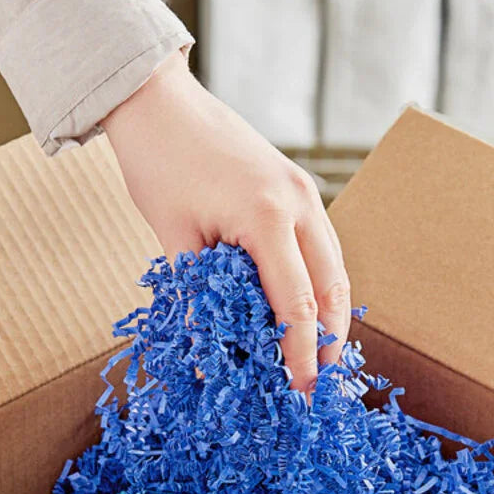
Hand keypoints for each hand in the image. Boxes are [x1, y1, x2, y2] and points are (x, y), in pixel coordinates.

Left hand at [101, 51, 350, 391]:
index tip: (302, 393)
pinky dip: (319, 281)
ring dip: (330, 312)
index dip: (301, 354)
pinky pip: (321, 244)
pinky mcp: (297, 186)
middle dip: (330, 339)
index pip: (297, 304)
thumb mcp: (175, 238)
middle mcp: (299, 204)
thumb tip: (209, 357)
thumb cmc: (159, 165)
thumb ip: (197, 301)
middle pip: (332, 287)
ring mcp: (304, 192)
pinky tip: (306, 304)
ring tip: (318, 352)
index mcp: (267, 218)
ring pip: (334, 266)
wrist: (159, 100)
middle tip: (320, 382)